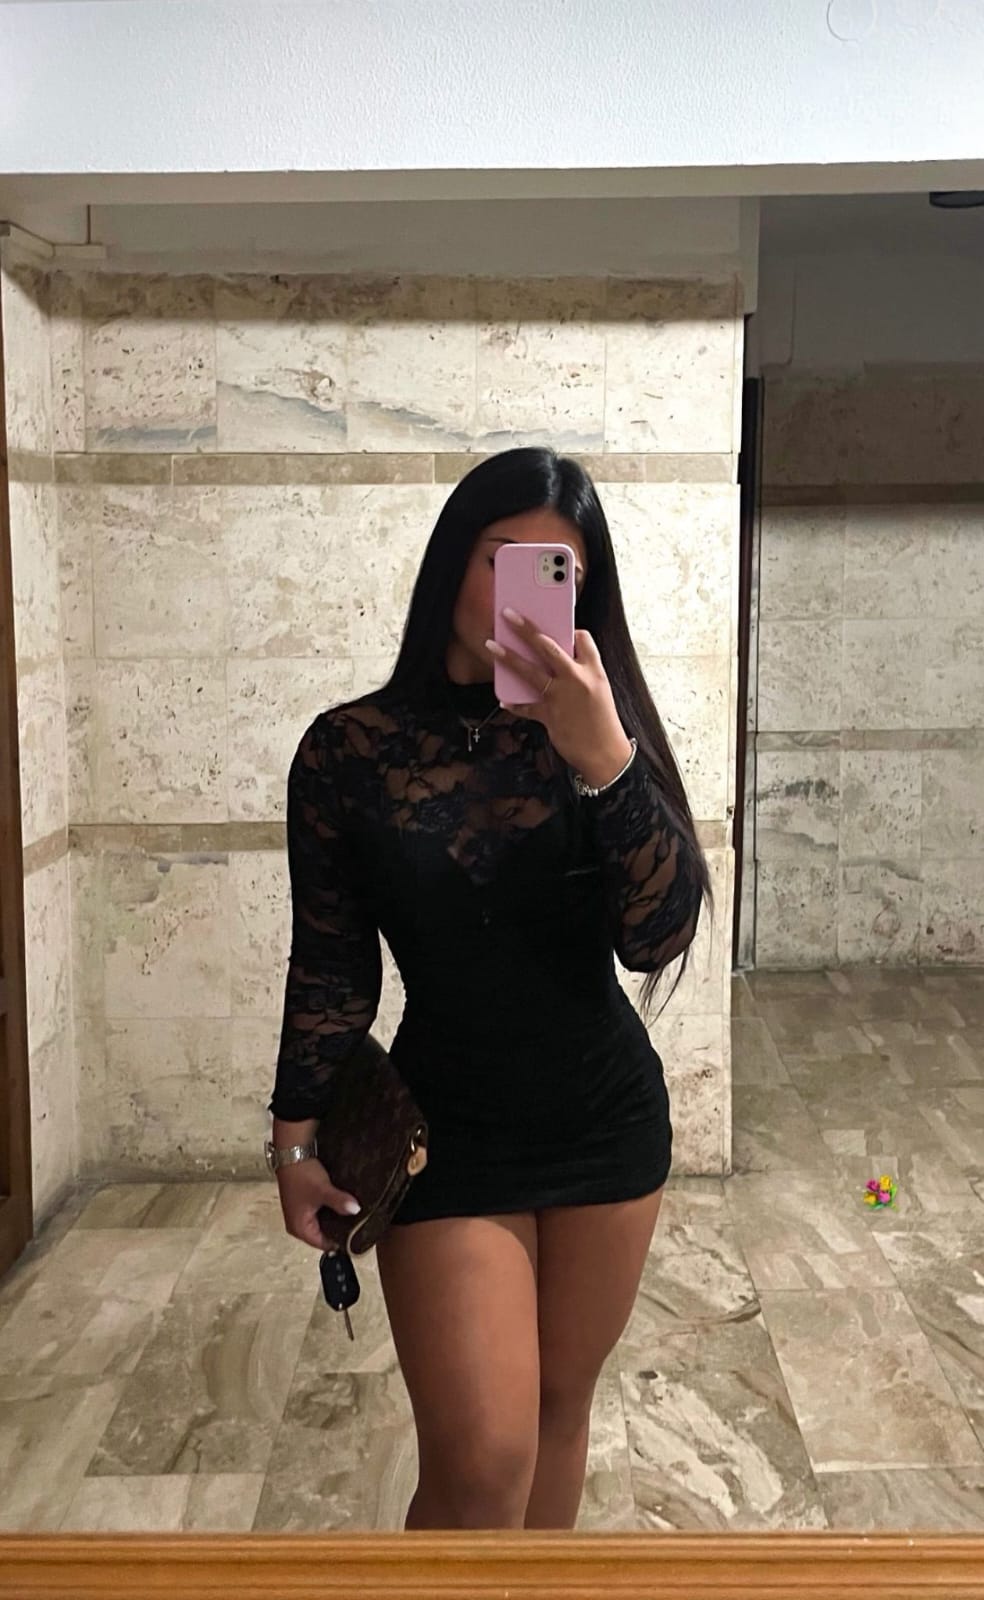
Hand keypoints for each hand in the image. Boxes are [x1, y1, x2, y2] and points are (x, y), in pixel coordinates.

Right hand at [276, 1158, 360, 1251]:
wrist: (292, 1153)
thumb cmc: (302, 1174)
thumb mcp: (323, 1190)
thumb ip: (339, 1202)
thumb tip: (356, 1210)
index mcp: (300, 1229)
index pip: (324, 1245)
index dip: (341, 1242)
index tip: (358, 1237)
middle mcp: (298, 1225)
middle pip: (324, 1235)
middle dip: (339, 1230)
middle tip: (360, 1225)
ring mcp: (301, 1215)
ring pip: (323, 1224)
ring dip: (336, 1219)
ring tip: (353, 1216)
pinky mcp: (305, 1205)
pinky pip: (321, 1214)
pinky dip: (331, 1211)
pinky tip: (343, 1206)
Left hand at [486, 610, 632, 785]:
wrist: (605, 754)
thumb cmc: (602, 723)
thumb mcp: (600, 691)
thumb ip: (581, 675)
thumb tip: (556, 663)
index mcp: (594, 671)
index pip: (583, 639)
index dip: (571, 631)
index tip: (561, 628)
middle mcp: (577, 679)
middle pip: (548, 646)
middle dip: (526, 629)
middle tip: (508, 614)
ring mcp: (561, 697)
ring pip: (529, 671)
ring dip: (508, 657)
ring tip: (491, 645)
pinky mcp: (549, 716)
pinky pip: (525, 706)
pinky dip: (514, 703)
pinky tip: (505, 700)